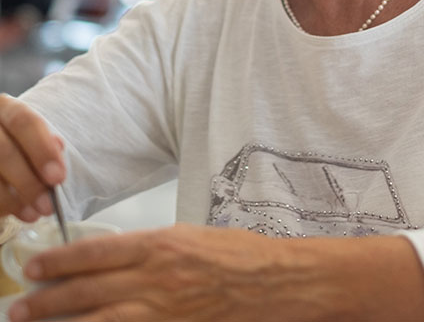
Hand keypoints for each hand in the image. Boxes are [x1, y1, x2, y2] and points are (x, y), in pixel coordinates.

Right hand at [0, 94, 65, 220]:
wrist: (1, 148)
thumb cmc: (16, 142)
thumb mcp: (28, 136)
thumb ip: (43, 142)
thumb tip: (58, 149)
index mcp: (4, 108)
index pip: (24, 122)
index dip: (42, 150)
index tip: (58, 177)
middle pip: (4, 151)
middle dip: (28, 182)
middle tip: (47, 205)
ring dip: (12, 200)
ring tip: (32, 214)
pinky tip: (11, 212)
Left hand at [8, 224, 293, 321]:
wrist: (273, 282)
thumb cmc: (238, 254)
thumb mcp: (191, 236)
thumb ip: (153, 248)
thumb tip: (118, 258)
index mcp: (161, 244)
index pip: (96, 251)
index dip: (60, 260)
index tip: (36, 265)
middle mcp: (156, 277)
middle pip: (88, 289)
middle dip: (47, 298)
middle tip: (19, 304)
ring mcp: (162, 309)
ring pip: (97, 318)